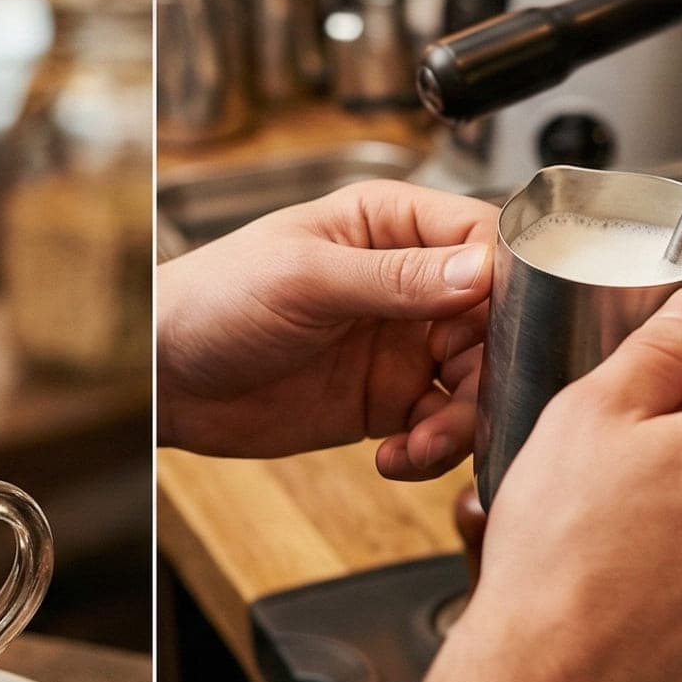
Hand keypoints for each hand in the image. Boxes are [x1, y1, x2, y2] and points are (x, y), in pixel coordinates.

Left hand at [156, 181, 496, 470]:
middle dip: (496, 368)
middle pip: (498, 319)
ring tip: (421, 444)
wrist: (164, 377)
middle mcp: (407, 281)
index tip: (517, 324)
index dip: (514, 280)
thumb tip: (477, 270)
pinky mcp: (389, 400)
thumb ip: (392, 278)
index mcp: (390, 224)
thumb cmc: (212, 298)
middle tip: (470, 404)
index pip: (484, 237)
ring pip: (479, 379)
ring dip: (465, 421)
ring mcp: (402, 342)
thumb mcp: (303, 278)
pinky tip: (397, 457)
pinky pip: (442, 426)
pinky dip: (434, 449)